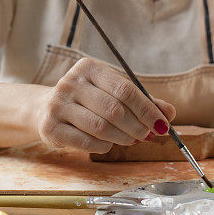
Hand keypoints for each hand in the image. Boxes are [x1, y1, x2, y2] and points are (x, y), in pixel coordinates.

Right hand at [37, 57, 175, 152]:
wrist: (44, 109)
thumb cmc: (87, 101)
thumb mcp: (112, 93)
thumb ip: (141, 101)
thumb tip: (169, 113)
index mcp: (89, 68)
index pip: (125, 89)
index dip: (147, 109)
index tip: (162, 124)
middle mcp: (71, 83)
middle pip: (114, 109)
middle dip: (137, 126)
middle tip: (147, 135)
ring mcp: (58, 105)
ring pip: (101, 127)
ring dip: (123, 138)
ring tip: (130, 140)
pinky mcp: (50, 127)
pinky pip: (86, 141)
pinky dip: (104, 146)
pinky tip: (108, 144)